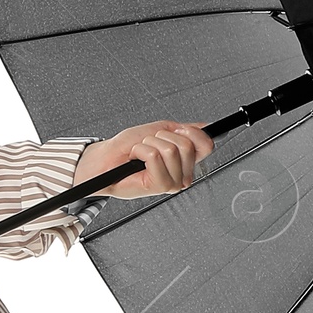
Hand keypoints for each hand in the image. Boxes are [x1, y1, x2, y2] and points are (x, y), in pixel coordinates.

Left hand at [74, 120, 212, 198]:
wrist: (106, 159)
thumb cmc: (128, 147)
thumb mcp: (160, 130)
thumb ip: (184, 129)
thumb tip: (205, 126)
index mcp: (185, 162)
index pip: (206, 145)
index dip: (194, 132)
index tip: (178, 130)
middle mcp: (182, 175)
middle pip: (187, 145)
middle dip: (163, 136)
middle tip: (150, 144)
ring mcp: (172, 183)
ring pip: (170, 150)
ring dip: (149, 143)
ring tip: (140, 152)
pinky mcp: (158, 186)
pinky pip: (155, 157)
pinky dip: (141, 151)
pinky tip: (136, 159)